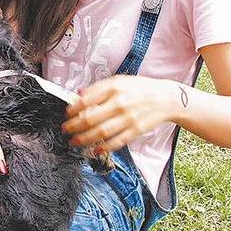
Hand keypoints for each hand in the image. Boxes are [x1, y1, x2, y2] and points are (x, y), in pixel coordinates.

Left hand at [61, 75, 176, 151]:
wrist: (165, 98)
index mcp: (113, 87)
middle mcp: (120, 102)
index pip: (86, 100)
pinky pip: (116, 141)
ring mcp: (128, 118)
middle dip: (74, 127)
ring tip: (74, 142)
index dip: (73, 109)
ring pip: (101, 132)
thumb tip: (78, 94)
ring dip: (84, 139)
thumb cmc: (140, 89)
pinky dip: (104, 147)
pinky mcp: (136, 130)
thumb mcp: (119, 80)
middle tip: (65, 130)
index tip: (67, 114)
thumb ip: (98, 87)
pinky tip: (95, 149)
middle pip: (90, 118)